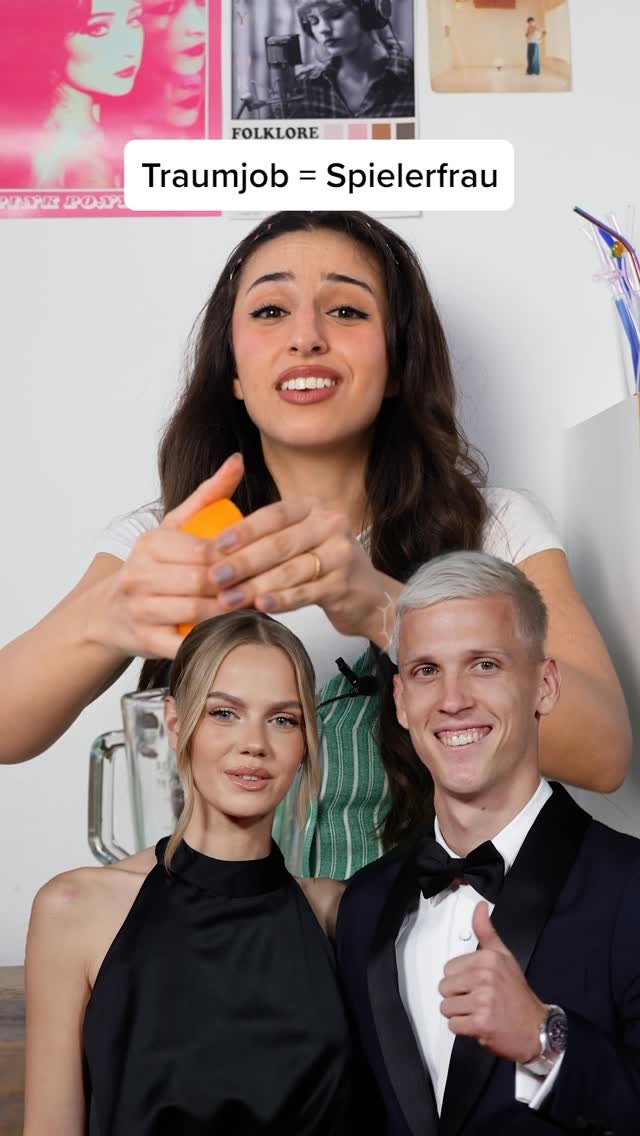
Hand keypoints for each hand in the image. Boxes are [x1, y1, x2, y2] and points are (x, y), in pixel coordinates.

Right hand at [94, 454, 244, 659]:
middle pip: (203, 581)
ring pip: (198, 613)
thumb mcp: (173, 527)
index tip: (264, 560)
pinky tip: (233, 633)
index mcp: (150, 544)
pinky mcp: (146, 642)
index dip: (238, 556)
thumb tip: (238, 460)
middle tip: (267, 586)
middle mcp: (139, 576)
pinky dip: (212, 639)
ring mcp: (140, 611)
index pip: (205, 550)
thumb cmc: (152, 566)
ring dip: (231, 612)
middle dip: (238, 585)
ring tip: (256, 607)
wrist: (108, 613)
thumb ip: (208, 495)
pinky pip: (186, 644)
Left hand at [203, 495, 400, 645]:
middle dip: (242, 562)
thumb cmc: (323, 565)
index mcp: (313, 507)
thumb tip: (216, 548)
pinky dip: (280, 600)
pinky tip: (260, 606)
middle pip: (279, 544)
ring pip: (289, 571)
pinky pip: (304, 593)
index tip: (215, 547)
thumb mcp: (300, 539)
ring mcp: (341, 554)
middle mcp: (330, 525)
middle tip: (214, 577)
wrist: (368, 595)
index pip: (273, 515)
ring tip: (228, 598)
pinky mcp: (344, 584)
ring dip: (255, 586)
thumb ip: (267, 537)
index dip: (243, 531)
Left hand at [438, 901, 545, 1062]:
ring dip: (459, 1014)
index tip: (476, 983)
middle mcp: (485, 977)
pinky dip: (463, 1029)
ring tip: (478, 1012)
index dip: (460, 979)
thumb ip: (486, 931)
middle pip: (444, 987)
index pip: (448, 968)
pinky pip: (453, 1025)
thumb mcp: (504, 956)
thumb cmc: (517, 994)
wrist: (536, 1028)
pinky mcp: (481, 1024)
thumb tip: (480, 907)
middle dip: (457, 997)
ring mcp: (483, 1001)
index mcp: (488, 958)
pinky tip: (478, 1024)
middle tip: (477, 1000)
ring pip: (446, 1007)